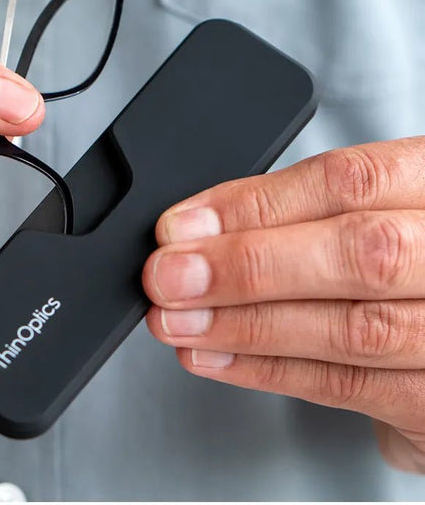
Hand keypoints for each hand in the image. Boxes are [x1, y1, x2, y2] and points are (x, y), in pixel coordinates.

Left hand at [143, 138, 424, 472]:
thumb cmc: (407, 256)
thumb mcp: (372, 207)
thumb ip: (300, 211)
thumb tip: (198, 227)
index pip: (347, 182)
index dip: (254, 204)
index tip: (183, 225)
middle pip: (356, 254)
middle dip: (245, 265)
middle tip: (169, 277)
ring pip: (351, 329)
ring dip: (243, 325)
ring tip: (178, 320)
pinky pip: (348, 387)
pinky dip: (268, 370)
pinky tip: (216, 355)